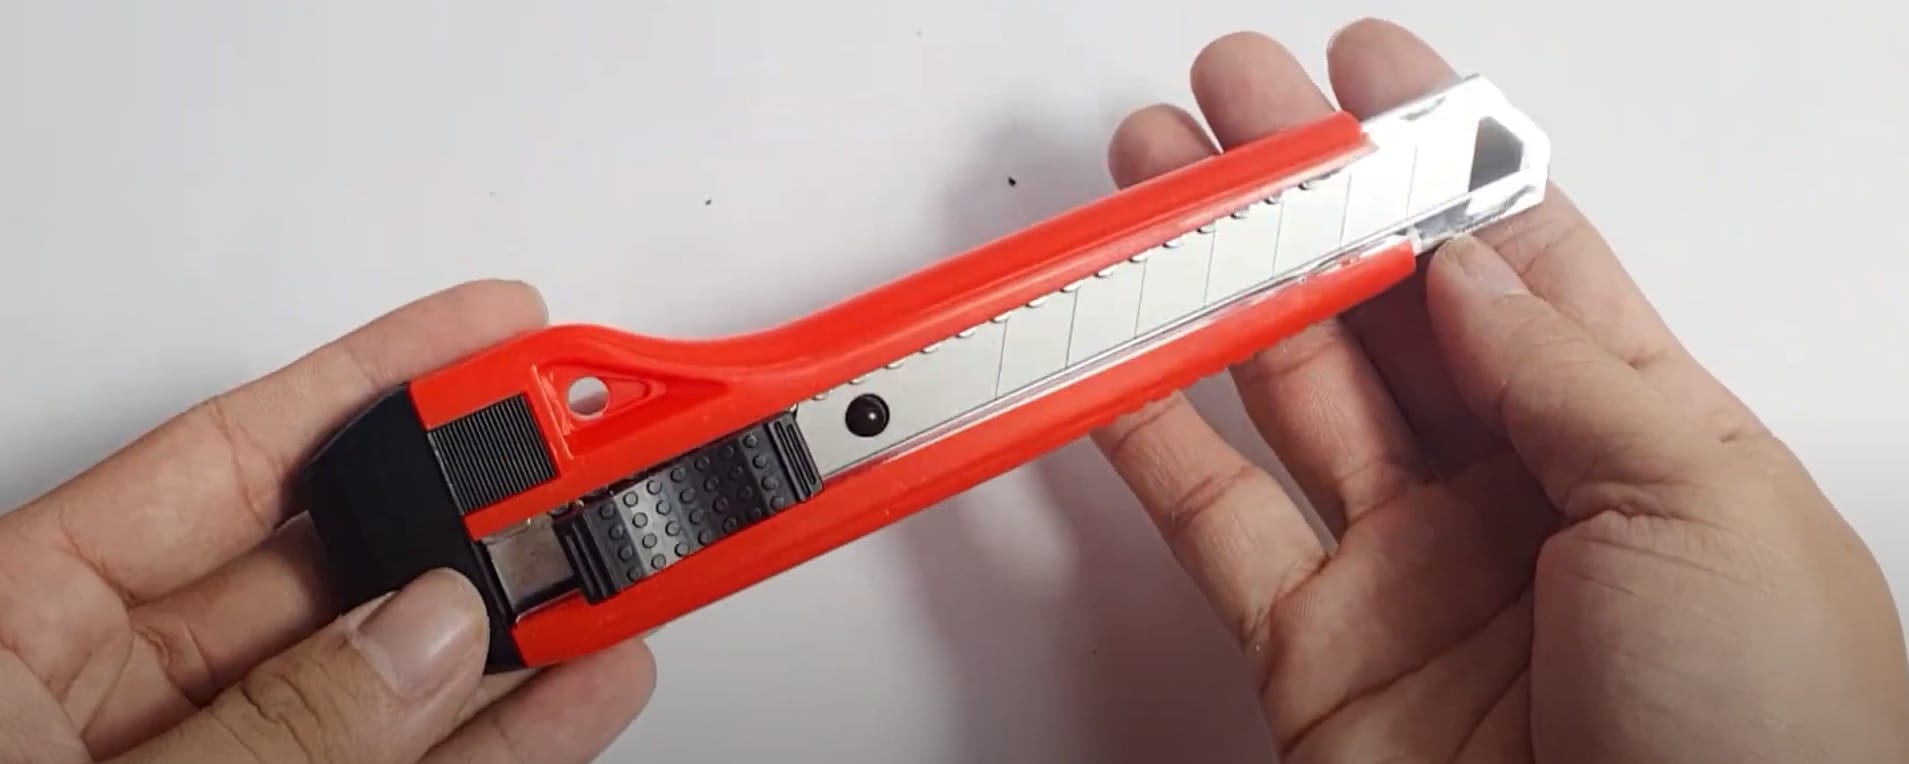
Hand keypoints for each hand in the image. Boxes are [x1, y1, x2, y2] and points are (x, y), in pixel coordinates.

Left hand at [0, 281, 653, 762]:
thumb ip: (261, 721)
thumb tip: (420, 634)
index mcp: (21, 622)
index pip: (229, 457)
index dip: (379, 380)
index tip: (497, 325)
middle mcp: (121, 688)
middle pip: (341, 559)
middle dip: (480, 508)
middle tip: (598, 456)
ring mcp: (214, 759)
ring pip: (399, 674)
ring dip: (527, 627)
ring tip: (635, 570)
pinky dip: (510, 737)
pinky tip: (587, 688)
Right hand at [1091, 19, 1908, 761]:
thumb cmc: (1764, 738)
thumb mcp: (1699, 500)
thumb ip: (1559, 366)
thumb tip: (1458, 260)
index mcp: (1634, 436)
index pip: (1519, 258)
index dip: (1439, 154)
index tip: (1367, 75)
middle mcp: (1513, 491)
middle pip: (1384, 309)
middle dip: (1303, 199)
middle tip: (1230, 110)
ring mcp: (1406, 567)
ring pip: (1287, 392)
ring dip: (1216, 289)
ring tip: (1154, 199)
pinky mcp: (1315, 651)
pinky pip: (1214, 522)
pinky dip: (1150, 440)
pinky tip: (1116, 361)